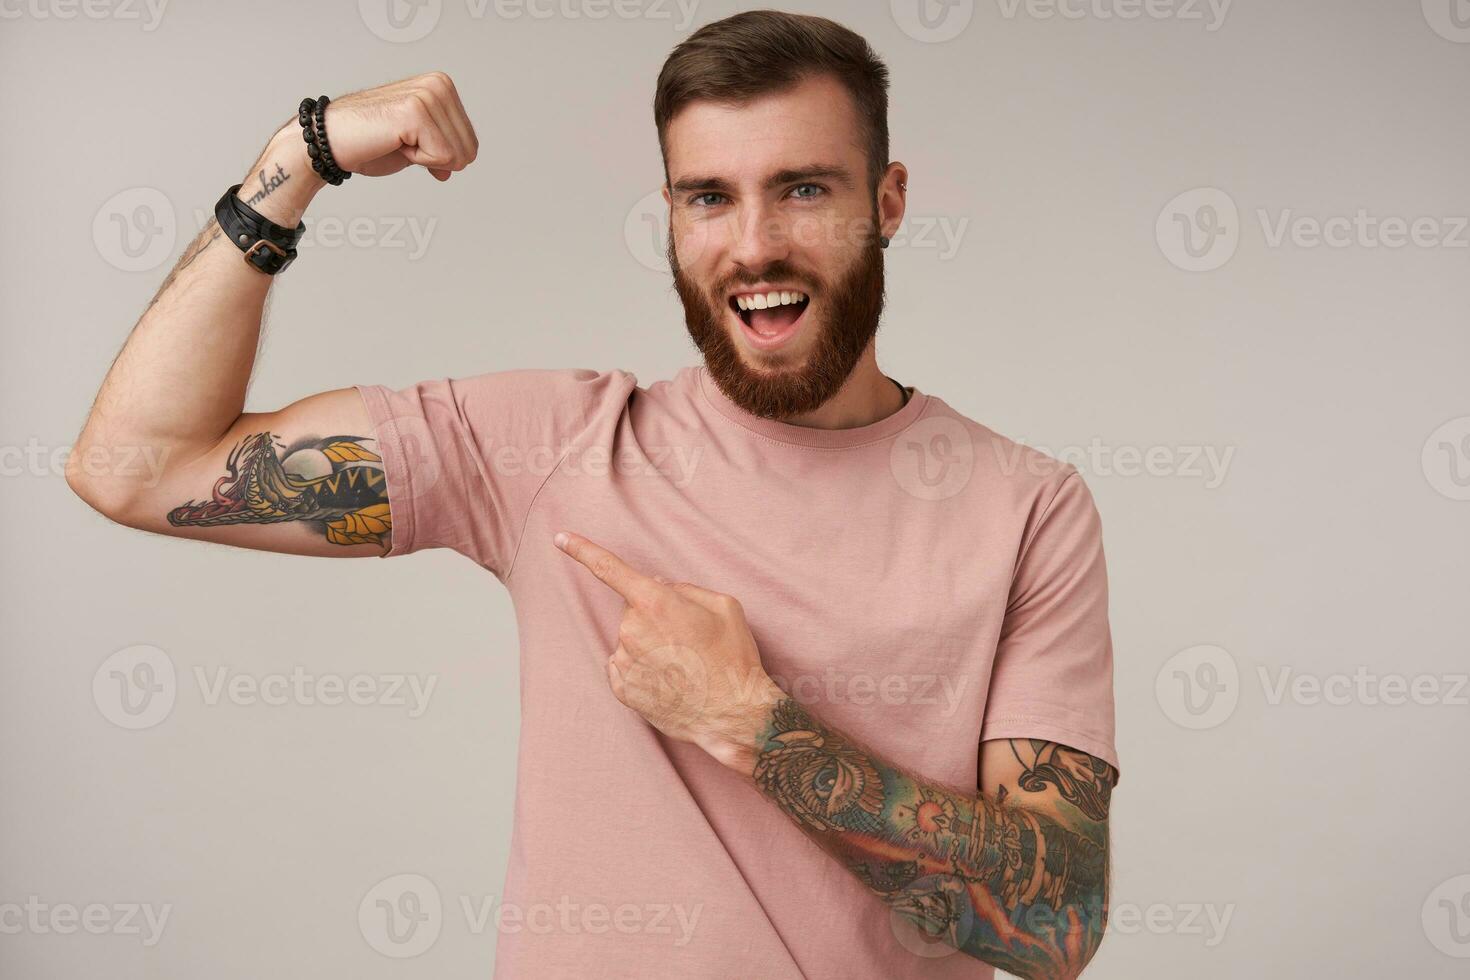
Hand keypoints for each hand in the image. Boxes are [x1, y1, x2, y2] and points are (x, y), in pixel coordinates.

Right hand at [298, 72, 479, 181]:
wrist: (331, 142)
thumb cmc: (368, 142)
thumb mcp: (417, 147)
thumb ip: (441, 151)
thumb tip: (458, 165)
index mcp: (442, 87)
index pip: (470, 144)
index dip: (440, 157)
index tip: (409, 142)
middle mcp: (438, 85)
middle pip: (468, 151)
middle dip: (435, 159)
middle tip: (401, 143)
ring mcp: (428, 95)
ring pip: (457, 155)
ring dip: (424, 159)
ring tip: (396, 141)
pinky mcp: (416, 111)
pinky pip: (441, 157)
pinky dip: (416, 160)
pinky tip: (394, 143)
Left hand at [554, 531, 783, 774]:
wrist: (732, 714)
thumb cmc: (732, 658)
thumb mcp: (724, 606)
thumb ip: (686, 588)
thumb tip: (660, 585)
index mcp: (654, 603)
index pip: (609, 568)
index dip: (582, 550)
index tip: (560, 538)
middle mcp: (631, 630)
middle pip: (633, 610)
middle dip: (654, 616)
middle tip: (687, 637)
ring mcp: (624, 662)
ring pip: (630, 640)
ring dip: (650, 646)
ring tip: (684, 665)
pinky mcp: (622, 690)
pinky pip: (625, 667)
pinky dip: (643, 670)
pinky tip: (670, 680)